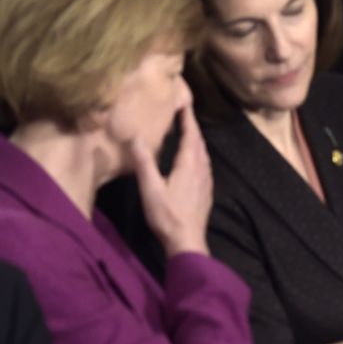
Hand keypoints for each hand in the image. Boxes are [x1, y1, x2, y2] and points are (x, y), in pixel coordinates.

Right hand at [128, 104, 211, 256]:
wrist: (187, 239)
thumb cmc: (167, 214)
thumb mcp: (151, 188)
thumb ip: (144, 162)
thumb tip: (134, 137)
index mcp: (190, 164)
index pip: (192, 134)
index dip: (188, 119)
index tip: (185, 104)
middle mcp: (202, 168)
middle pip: (199, 142)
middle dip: (192, 127)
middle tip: (184, 115)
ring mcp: (207, 180)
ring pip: (203, 153)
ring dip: (196, 141)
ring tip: (187, 133)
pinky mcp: (206, 190)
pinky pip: (204, 164)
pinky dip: (198, 154)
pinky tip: (192, 160)